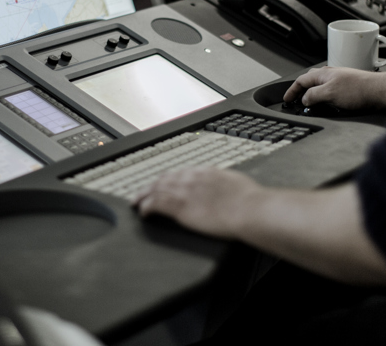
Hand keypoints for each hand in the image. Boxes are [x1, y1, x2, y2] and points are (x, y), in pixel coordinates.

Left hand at [134, 168, 261, 238]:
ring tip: (136, 202)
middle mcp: (192, 178)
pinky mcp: (180, 207)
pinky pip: (156, 204)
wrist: (248, 209)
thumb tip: (227, 185)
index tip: (164, 183)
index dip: (169, 179)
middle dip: (152, 185)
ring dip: (143, 196)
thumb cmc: (249, 200)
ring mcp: (184, 191)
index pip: (181, 173)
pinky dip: (146, 207)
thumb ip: (225, 182)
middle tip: (143, 192)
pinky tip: (142, 212)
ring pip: (156, 190)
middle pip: (165, 179)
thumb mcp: (236, 183)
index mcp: (206, 172)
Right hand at [283, 67, 385, 110]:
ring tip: (311, 106)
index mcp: (323, 74)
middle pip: (309, 82)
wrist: (379, 91)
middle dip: (301, 92)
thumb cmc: (358, 89)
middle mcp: (330, 75)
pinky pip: (329, 92)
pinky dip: (324, 99)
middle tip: (296, 102)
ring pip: (320, 87)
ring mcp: (339, 80)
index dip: (292, 90)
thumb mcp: (329, 94)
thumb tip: (304, 99)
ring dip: (313, 96)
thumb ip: (313, 96)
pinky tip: (328, 106)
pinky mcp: (347, 88)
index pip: (301, 80)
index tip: (286, 99)